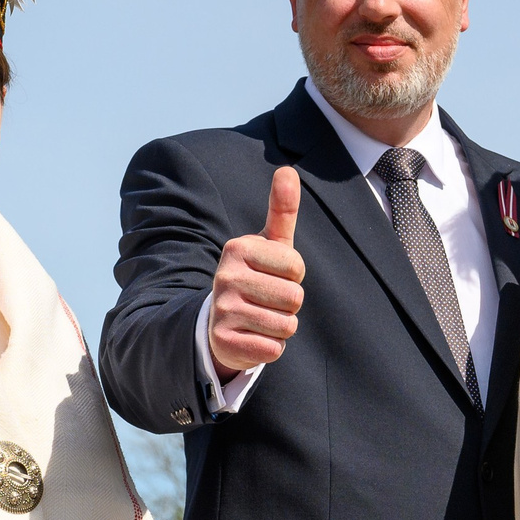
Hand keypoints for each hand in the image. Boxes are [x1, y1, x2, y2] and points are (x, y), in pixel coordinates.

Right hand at [209, 166, 306, 377]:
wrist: (222, 320)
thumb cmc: (257, 276)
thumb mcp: (270, 244)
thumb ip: (282, 209)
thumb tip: (287, 169)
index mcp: (238, 248)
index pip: (297, 268)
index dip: (294, 276)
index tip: (274, 275)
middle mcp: (225, 276)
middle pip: (294, 297)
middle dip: (289, 304)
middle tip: (266, 300)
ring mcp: (221, 309)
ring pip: (286, 325)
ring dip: (281, 326)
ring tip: (260, 317)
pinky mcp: (223, 341)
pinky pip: (273, 349)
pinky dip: (270, 347)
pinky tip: (252, 336)